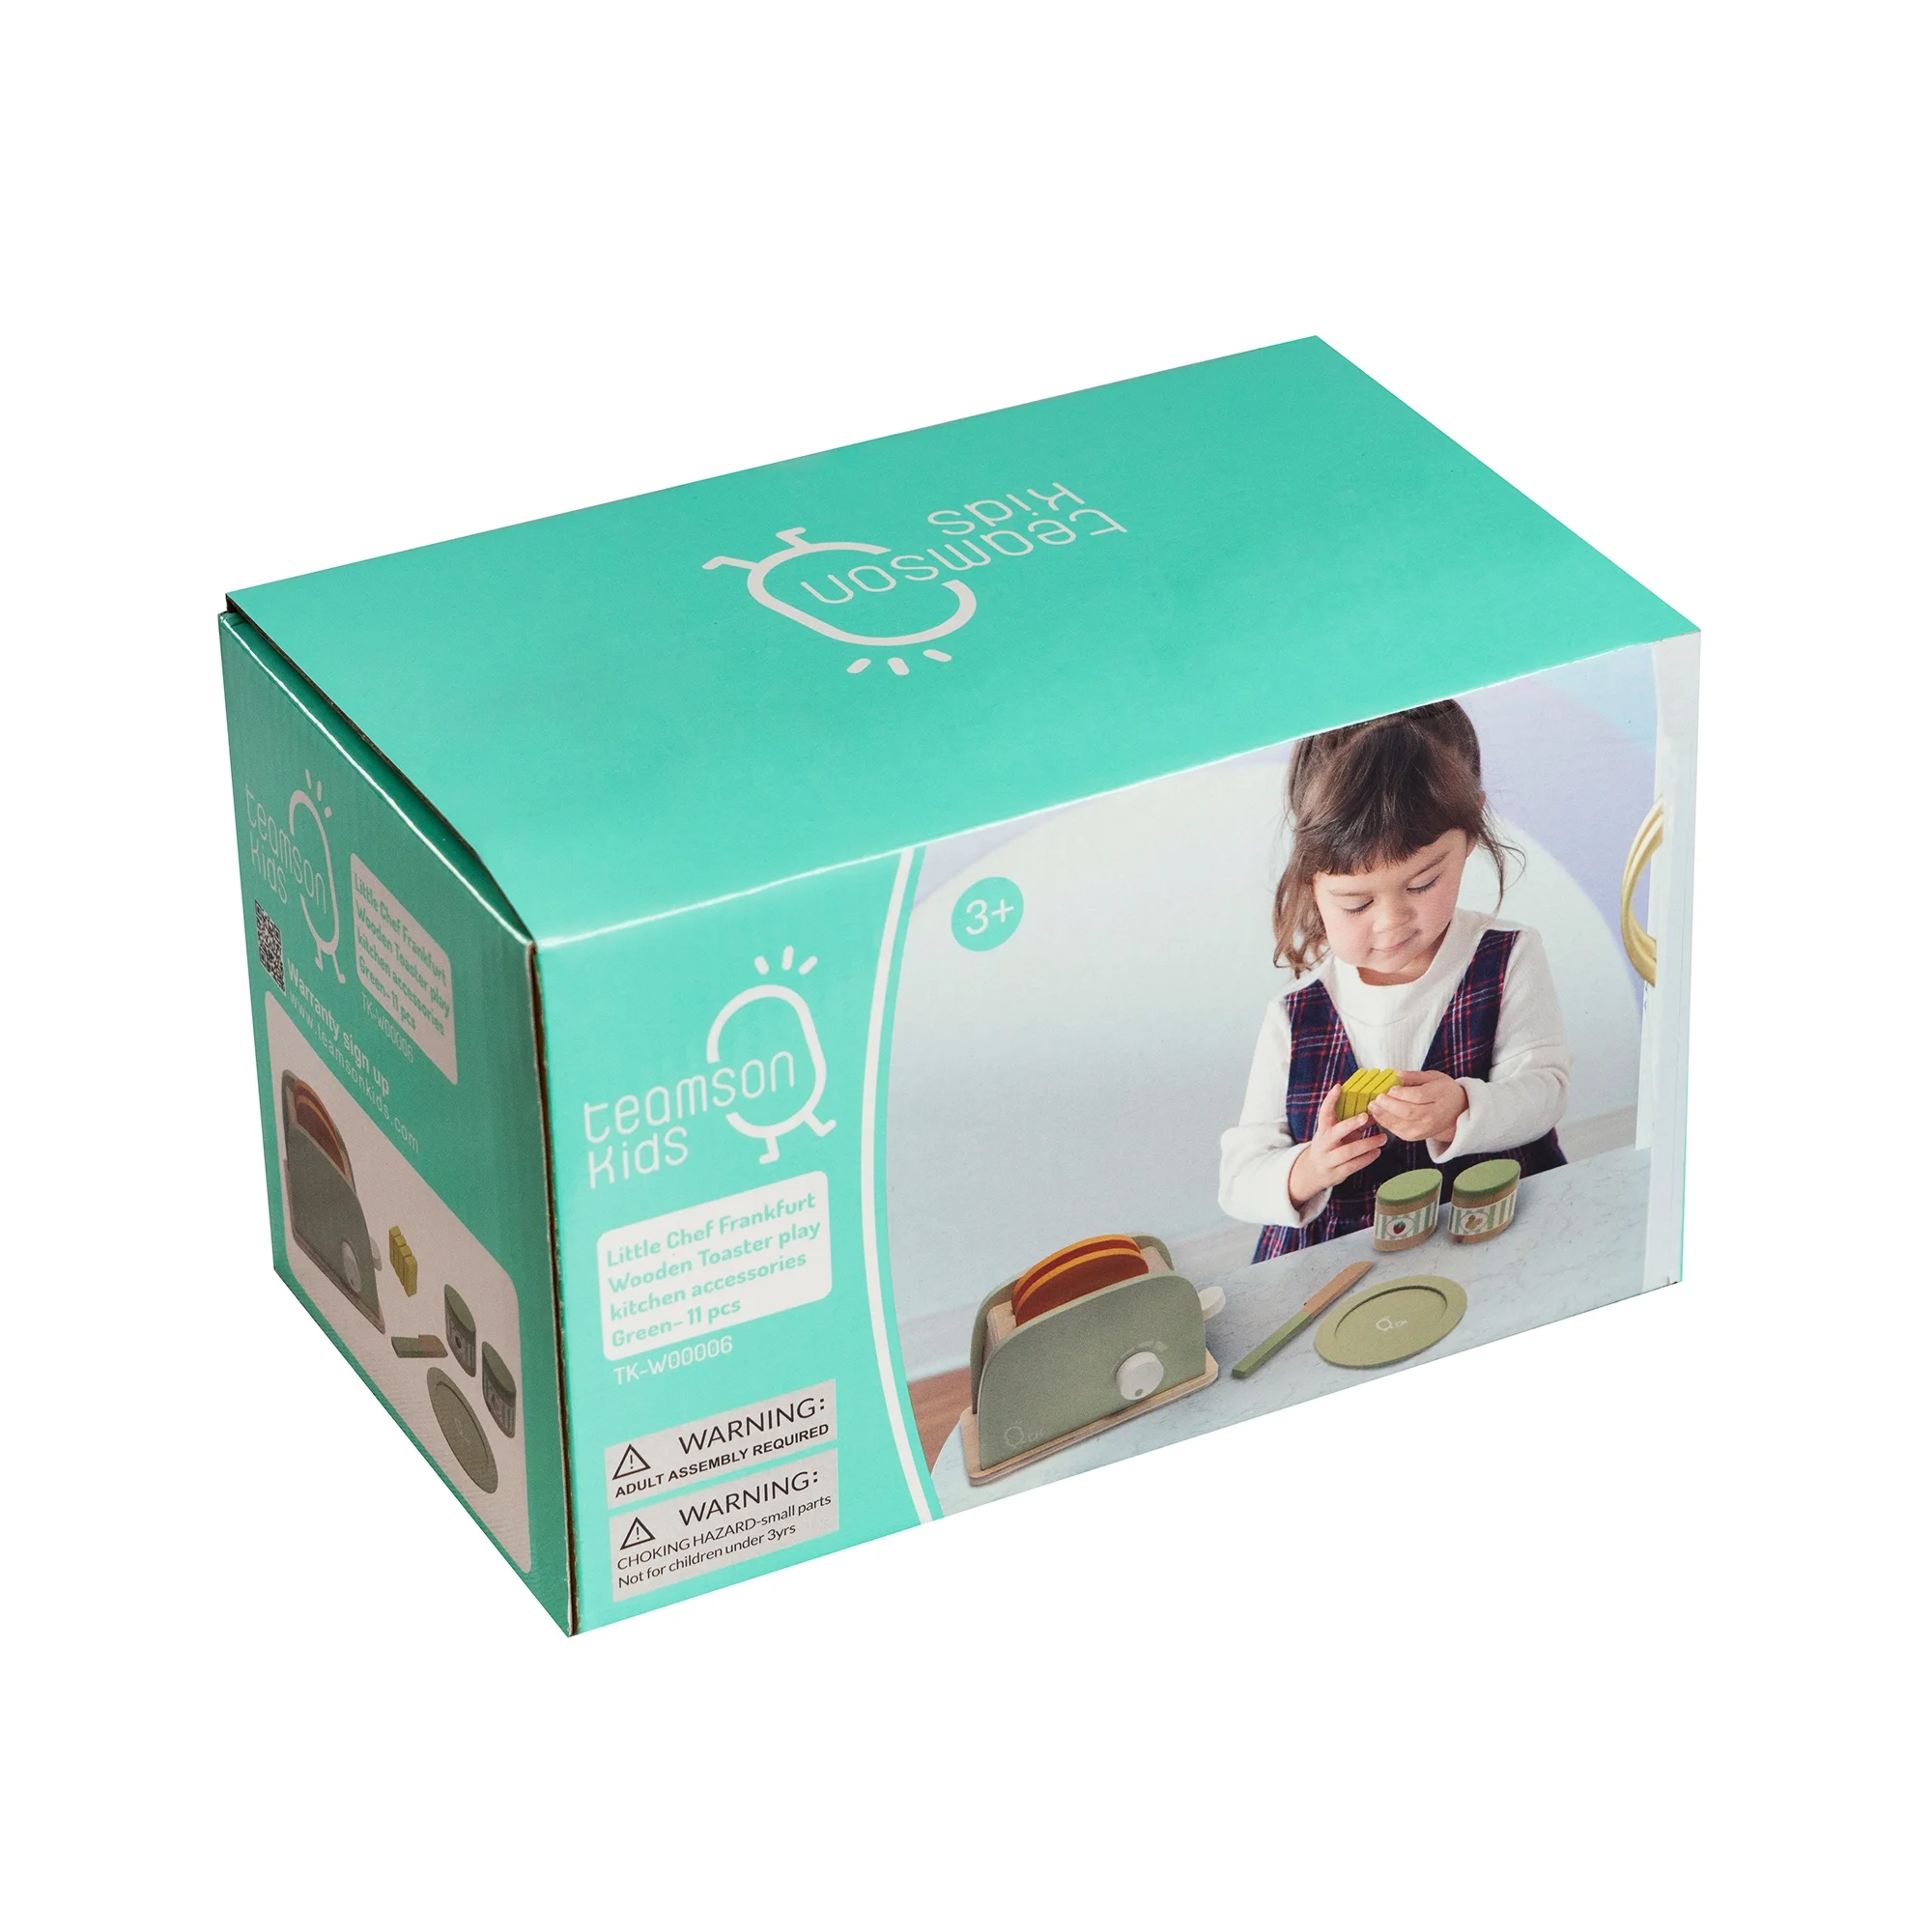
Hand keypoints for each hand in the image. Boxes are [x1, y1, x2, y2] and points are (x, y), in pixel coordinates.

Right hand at [1287, 1083, 1386, 1209]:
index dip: (1330, 1100)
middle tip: (1365, 1116)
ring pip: (1348, 1151)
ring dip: (1367, 1144)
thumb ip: (1354, 1125)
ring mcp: (1328, 1159)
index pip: (1324, 1113)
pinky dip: (1367, 1158)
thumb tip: (1375, 1112)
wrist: (1313, 1172)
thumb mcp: (1338, 1135)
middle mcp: (1323, 1144)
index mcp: (1322, 1131)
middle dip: (1350, 1124)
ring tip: (1383, 1138)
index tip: (1338, 1087)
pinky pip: (1353, 1165)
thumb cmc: (1330, 1148)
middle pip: (1335, 1132)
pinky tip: (1377, 1152)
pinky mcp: (1336, 1173)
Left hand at [1369, 1069, 1468, 1144]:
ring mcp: (1426, 1128)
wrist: (1456, 1112)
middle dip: (1390, 1105)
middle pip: (1409, 1112)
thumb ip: (1414, 1076)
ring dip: (1384, 1115)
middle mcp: (1434, 1115)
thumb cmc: (1442, 1091)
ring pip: (1402, 1124)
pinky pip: (1399, 1132)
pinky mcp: (1417, 1136)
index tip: (1390, 1088)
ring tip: (1373, 1106)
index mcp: (1440, 1095)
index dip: (1402, 1093)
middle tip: (1377, 1098)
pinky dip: (1386, 1123)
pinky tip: (1377, 1114)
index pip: (1419, 1096)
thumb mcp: (1433, 1077)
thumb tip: (1397, 1074)